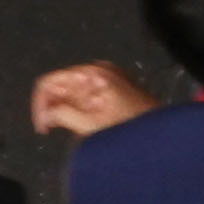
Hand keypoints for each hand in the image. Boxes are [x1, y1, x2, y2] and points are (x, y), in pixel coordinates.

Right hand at [33, 61, 154, 137]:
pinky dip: (80, 110)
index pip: (50, 81)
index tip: (41, 124)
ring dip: (66, 111)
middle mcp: (98, 71)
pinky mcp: (114, 88)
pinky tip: (84, 126)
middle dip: (53, 108)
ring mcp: (107, 78)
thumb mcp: (91, 124)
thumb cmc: (132, 127)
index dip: (39, 103)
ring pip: (73, 92)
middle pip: (61, 86)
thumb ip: (63, 116)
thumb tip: (45, 114)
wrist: (164, 132)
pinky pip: (87, 96)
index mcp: (91, 74)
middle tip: (52, 130)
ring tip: (72, 131)